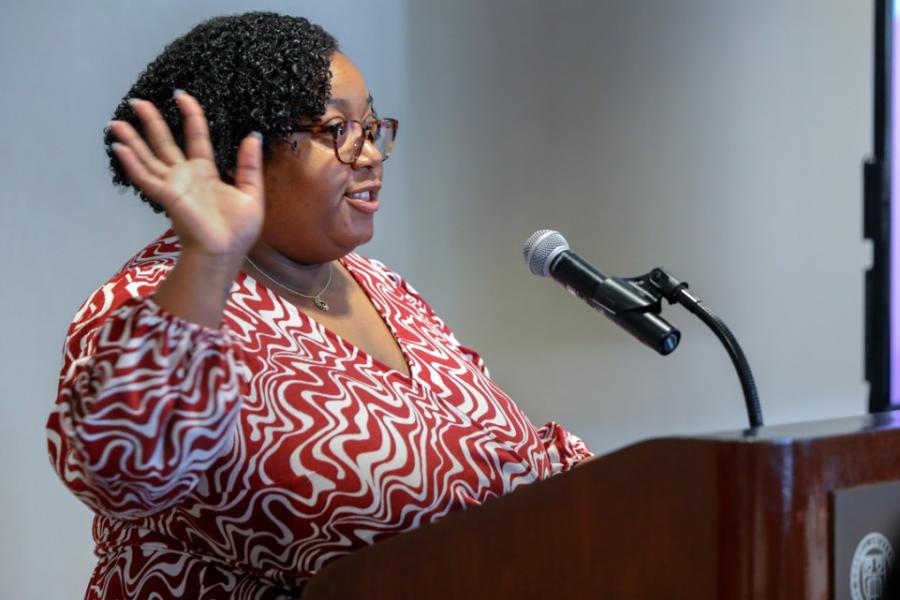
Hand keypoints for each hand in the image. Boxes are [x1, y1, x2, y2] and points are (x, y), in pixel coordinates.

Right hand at [109, 91, 263, 262]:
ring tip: (116, 122)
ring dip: (132, 139)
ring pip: (148, 157)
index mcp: (205, 173)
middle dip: (151, 121)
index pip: (195, 136)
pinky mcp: (167, 197)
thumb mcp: (251, 192)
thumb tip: (252, 135)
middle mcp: (185, 176)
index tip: (182, 95)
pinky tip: (119, 148)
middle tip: (138, 102)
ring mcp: (173, 186)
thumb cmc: (238, 230)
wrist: (226, 253)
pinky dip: (132, 163)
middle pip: (164, 143)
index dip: (190, 115)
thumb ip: (249, 165)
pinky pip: (145, 178)